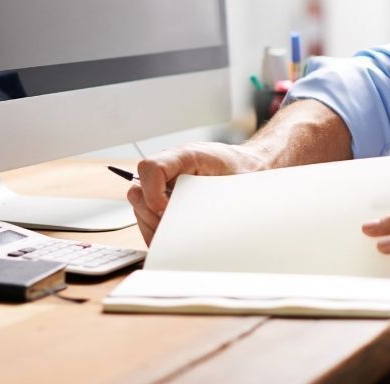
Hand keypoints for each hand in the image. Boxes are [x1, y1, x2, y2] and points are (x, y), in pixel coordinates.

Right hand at [127, 141, 265, 244]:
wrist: (250, 166)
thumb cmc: (242, 170)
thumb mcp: (232, 182)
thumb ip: (210, 198)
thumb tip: (188, 220)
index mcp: (186, 156)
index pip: (151, 168)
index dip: (152, 192)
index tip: (165, 209)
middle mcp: (170, 167)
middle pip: (138, 192)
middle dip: (152, 215)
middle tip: (172, 226)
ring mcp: (165, 181)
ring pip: (139, 206)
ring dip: (153, 224)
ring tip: (176, 230)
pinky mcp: (165, 195)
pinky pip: (146, 214)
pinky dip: (156, 228)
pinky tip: (173, 233)